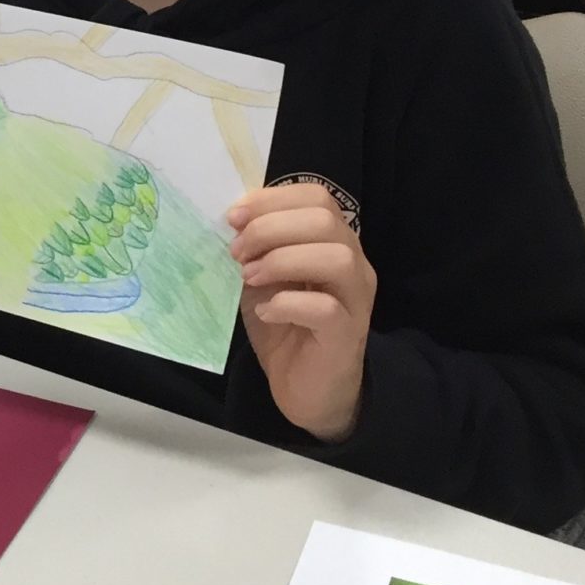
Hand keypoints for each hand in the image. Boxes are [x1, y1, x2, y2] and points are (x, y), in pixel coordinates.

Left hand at [229, 181, 377, 442]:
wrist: (303, 387)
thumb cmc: (282, 325)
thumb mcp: (260, 276)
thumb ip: (253, 247)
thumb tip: (229, 221)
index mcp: (334, 241)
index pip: (317, 197)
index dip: (272, 199)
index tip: (233, 217)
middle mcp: (354, 264)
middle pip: (325, 221)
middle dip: (270, 228)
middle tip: (237, 252)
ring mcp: (355, 299)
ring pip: (336, 258)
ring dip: (282, 260)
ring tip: (249, 277)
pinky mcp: (348, 334)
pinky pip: (325, 308)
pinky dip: (287, 302)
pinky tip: (265, 310)